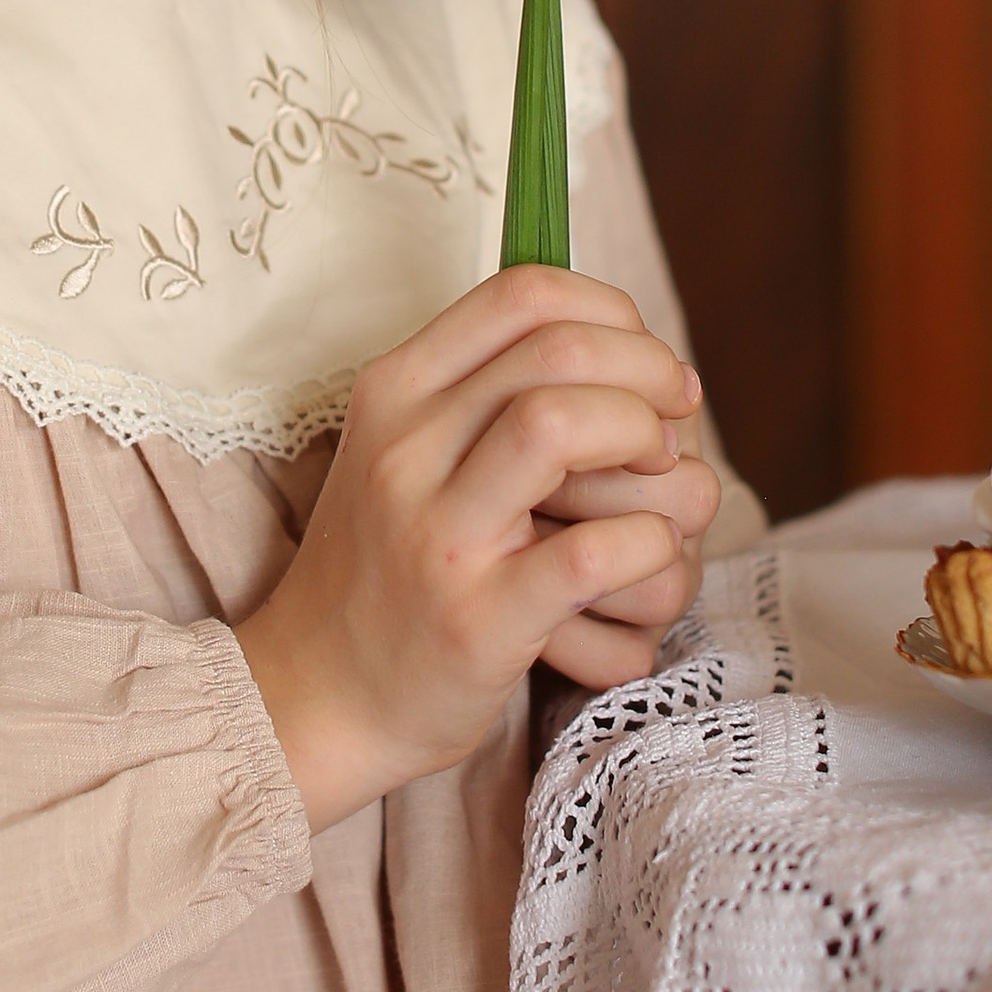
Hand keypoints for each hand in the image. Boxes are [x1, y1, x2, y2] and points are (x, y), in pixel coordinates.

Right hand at [234, 268, 712, 829]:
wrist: (318, 697)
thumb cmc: (386, 568)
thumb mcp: (403, 453)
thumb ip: (482, 393)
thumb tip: (613, 342)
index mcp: (394, 391)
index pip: (521, 293)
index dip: (611, 313)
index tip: (646, 363)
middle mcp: (406, 448)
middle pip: (558, 349)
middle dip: (648, 373)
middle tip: (674, 422)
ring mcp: (438, 533)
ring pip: (561, 422)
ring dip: (644, 439)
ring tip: (661, 480)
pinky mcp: (480, 618)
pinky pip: (593, 550)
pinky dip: (649, 542)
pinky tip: (647, 554)